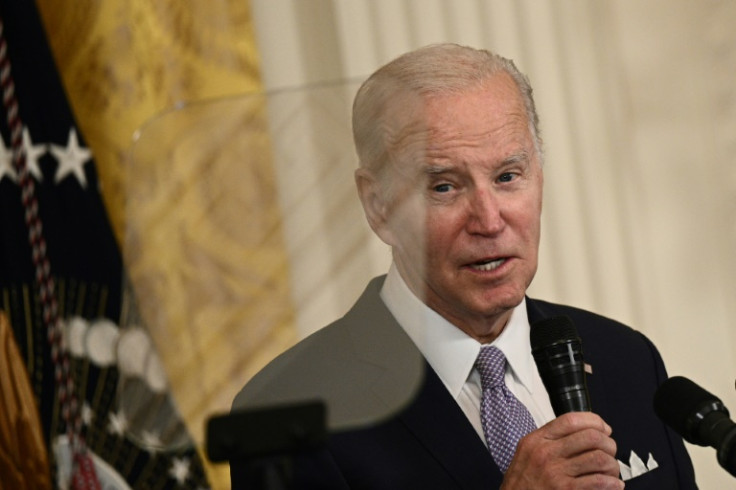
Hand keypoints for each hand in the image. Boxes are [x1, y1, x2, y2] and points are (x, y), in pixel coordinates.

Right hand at [500, 412, 623, 489]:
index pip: (571, 420)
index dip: (594, 421)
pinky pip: (598, 481)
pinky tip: (613, 485)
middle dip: (608, 444)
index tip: (604, 429)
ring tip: (611, 471)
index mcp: (537, 440)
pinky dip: (612, 483)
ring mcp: (555, 472)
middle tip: (610, 452)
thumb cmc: (522, 484)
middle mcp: (545, 452)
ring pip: (599, 458)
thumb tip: (583, 432)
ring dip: (612, 465)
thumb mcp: (527, 453)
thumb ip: (550, 441)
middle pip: (590, 437)